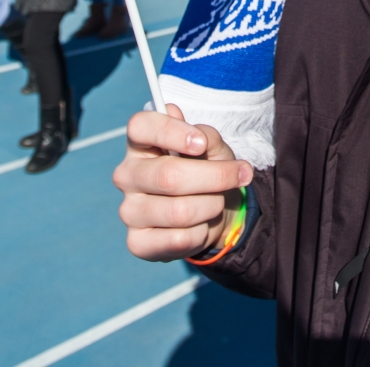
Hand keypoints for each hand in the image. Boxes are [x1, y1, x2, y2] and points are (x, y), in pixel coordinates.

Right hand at [114, 104, 253, 262]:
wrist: (213, 212)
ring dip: (213, 205)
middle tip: (242, 174)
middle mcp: (127, 175)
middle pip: (169, 175)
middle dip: (216, 176)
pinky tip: (201, 225)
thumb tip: (200, 138)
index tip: (201, 143)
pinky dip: (203, 231)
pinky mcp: (137, 243)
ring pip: (179, 211)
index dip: (171, 132)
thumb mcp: (213, 148)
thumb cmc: (206, 170)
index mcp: (140, 143)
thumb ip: (207, 137)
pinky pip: (178, 239)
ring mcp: (128, 211)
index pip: (139, 126)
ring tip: (217, 201)